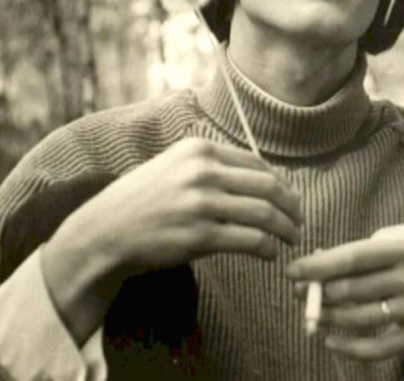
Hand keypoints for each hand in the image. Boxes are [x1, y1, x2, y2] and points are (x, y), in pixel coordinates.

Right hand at [41, 138, 301, 343]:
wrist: (104, 232)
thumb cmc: (141, 201)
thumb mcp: (173, 166)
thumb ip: (211, 166)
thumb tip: (259, 176)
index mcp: (199, 149)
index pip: (257, 164)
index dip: (281, 184)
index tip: (290, 199)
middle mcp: (203, 171)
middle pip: (268, 187)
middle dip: (292, 206)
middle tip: (299, 220)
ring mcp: (202, 203)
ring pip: (265, 213)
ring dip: (285, 228)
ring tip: (291, 238)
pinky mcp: (200, 235)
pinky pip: (250, 240)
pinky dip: (268, 248)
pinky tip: (270, 253)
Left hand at [286, 220, 403, 359]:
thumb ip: (374, 244)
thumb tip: (329, 259)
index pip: (355, 258)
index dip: (320, 266)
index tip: (292, 270)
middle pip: (354, 290)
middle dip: (318, 292)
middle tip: (297, 289)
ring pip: (362, 319)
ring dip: (329, 316)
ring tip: (310, 310)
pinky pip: (382, 347)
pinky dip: (352, 348)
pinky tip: (331, 340)